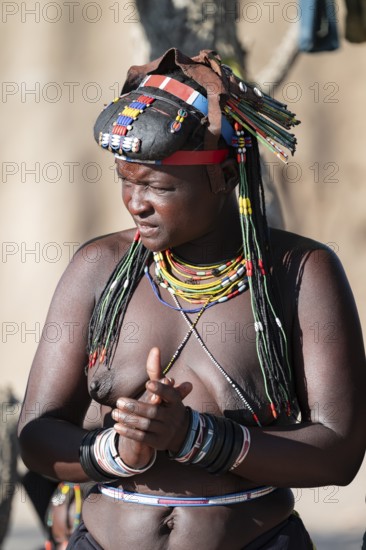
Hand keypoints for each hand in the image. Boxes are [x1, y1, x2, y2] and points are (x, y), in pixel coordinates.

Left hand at [112, 347, 191, 463]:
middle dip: (135, 407)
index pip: (170, 394)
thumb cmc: (166, 403)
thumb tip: (154, 349)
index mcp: (176, 401)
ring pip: (145, 425)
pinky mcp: (158, 442)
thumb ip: (156, 370)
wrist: (178, 432)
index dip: (160, 389)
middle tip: (119, 401)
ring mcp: (166, 430)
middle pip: (153, 411)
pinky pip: (142, 437)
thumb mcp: (164, 388)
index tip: (148, 384)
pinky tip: (117, 426)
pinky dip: (129, 432)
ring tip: (115, 412)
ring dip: (128, 419)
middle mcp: (173, 416)